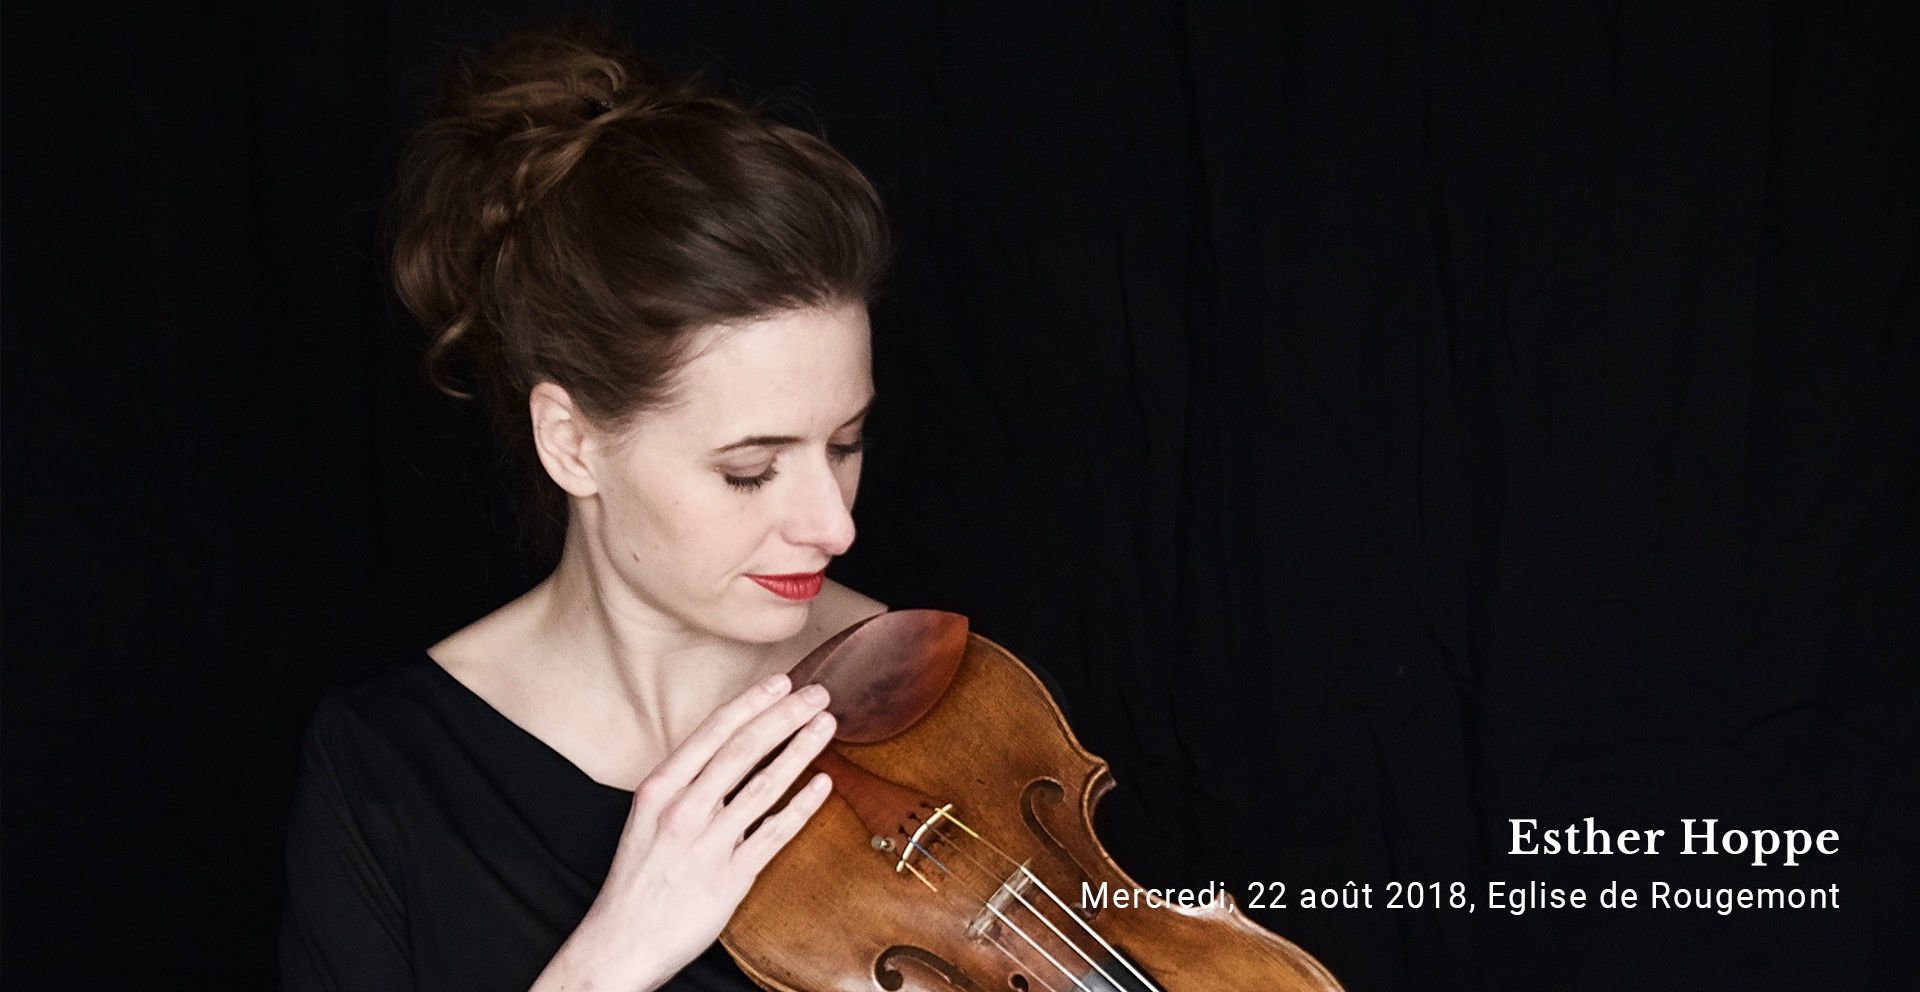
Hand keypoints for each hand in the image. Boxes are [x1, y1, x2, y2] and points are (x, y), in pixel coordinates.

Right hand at [530, 674, 835, 991]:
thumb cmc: (637, 879)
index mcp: (659, 789)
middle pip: (743, 750)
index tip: (781, 682)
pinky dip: (802, 805)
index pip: (712, 733)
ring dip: (800, 751)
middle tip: (818, 694)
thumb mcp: (646, 818)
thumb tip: (728, 751)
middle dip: (784, 716)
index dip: (751, 703)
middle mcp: (683, 810)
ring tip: (826, 726)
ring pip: (763, 785)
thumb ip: (683, 786)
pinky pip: (775, 833)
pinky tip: (824, 784)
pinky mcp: (730, 877)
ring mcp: (708, 843)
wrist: (619, 944)